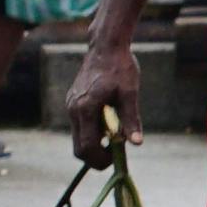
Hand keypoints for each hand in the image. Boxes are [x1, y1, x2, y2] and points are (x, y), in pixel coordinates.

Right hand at [64, 41, 141, 167]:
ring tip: (115, 135)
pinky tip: (108, 122)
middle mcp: (73, 110)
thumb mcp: (129, 94)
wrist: (106, 47)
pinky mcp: (73, 102)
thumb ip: (131, 120)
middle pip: (78, 147)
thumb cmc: (120, 68)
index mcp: (85, 109)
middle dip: (96, 156)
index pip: (86, 147)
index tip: (116, 158)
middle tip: (115, 154)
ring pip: (78, 137)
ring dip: (95, 142)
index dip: (100, 159)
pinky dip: (91, 131)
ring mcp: (71, 106)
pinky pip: (79, 125)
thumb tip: (136, 143)